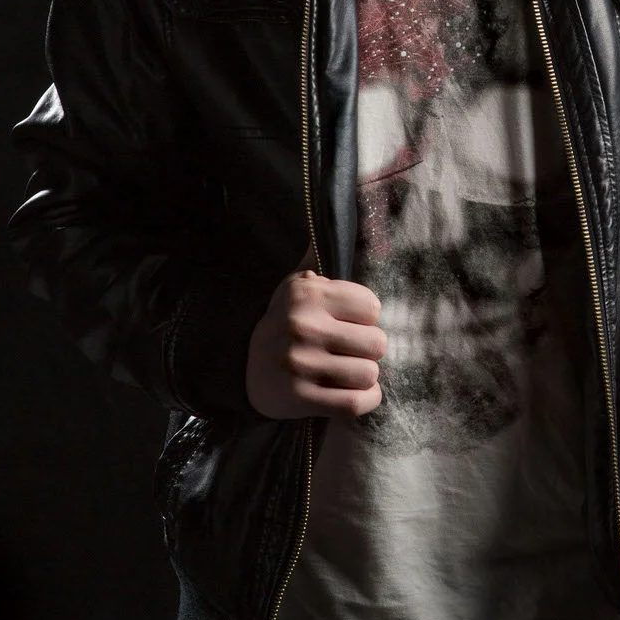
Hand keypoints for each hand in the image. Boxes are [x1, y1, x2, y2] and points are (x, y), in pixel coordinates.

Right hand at [246, 268, 386, 418]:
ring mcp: (301, 364)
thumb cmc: (285, 323)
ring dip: (365, 376)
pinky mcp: (299, 398)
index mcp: (308, 294)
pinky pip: (355, 402)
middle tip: (351, 350)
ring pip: (369, 373)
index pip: (372, 307)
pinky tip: (356, 392)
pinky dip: (365, 399)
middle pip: (377, 343)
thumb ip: (319, 259)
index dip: (367, 318)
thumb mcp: (297, 286)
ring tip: (348, 370)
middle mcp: (303, 326)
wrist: (242, 365)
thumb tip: (333, 217)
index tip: (351, 322)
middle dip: (368, 349)